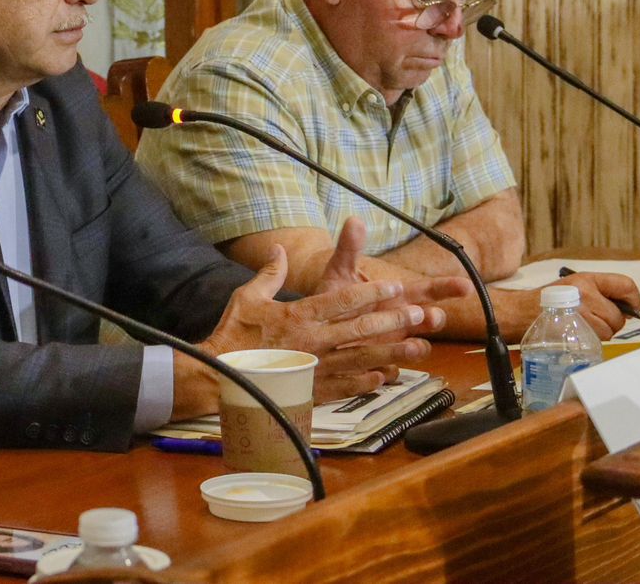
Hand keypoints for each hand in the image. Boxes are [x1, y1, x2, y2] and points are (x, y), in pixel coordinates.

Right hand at [196, 240, 441, 401]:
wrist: (220, 376)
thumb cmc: (233, 336)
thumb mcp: (247, 297)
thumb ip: (269, 273)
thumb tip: (278, 249)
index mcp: (299, 316)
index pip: (343, 301)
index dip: (372, 293)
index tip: (393, 287)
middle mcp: (313, 341)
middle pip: (361, 328)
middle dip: (392, 320)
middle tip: (419, 314)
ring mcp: (316, 367)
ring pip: (363, 358)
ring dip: (392, 351)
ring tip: (417, 346)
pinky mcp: (313, 389)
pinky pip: (348, 386)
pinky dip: (369, 381)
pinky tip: (386, 377)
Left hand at [306, 217, 469, 397]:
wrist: (315, 325)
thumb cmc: (334, 298)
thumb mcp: (339, 271)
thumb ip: (349, 249)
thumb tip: (354, 221)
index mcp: (396, 296)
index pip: (427, 290)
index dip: (447, 288)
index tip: (465, 286)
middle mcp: (398, 320)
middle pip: (428, 320)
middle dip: (433, 318)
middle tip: (432, 316)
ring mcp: (391, 343)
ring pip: (415, 347)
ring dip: (417, 347)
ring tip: (415, 345)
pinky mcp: (376, 364)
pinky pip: (390, 371)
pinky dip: (390, 369)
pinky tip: (385, 369)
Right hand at [554, 272, 639, 339]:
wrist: (521, 312)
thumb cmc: (549, 301)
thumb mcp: (574, 285)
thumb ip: (601, 293)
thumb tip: (629, 312)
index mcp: (587, 279)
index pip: (626, 285)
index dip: (633, 300)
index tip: (630, 308)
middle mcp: (586, 294)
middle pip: (618, 315)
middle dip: (612, 322)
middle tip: (594, 320)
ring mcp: (581, 314)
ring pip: (610, 330)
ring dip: (601, 332)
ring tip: (581, 326)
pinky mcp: (576, 331)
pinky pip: (598, 339)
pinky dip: (592, 339)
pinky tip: (577, 333)